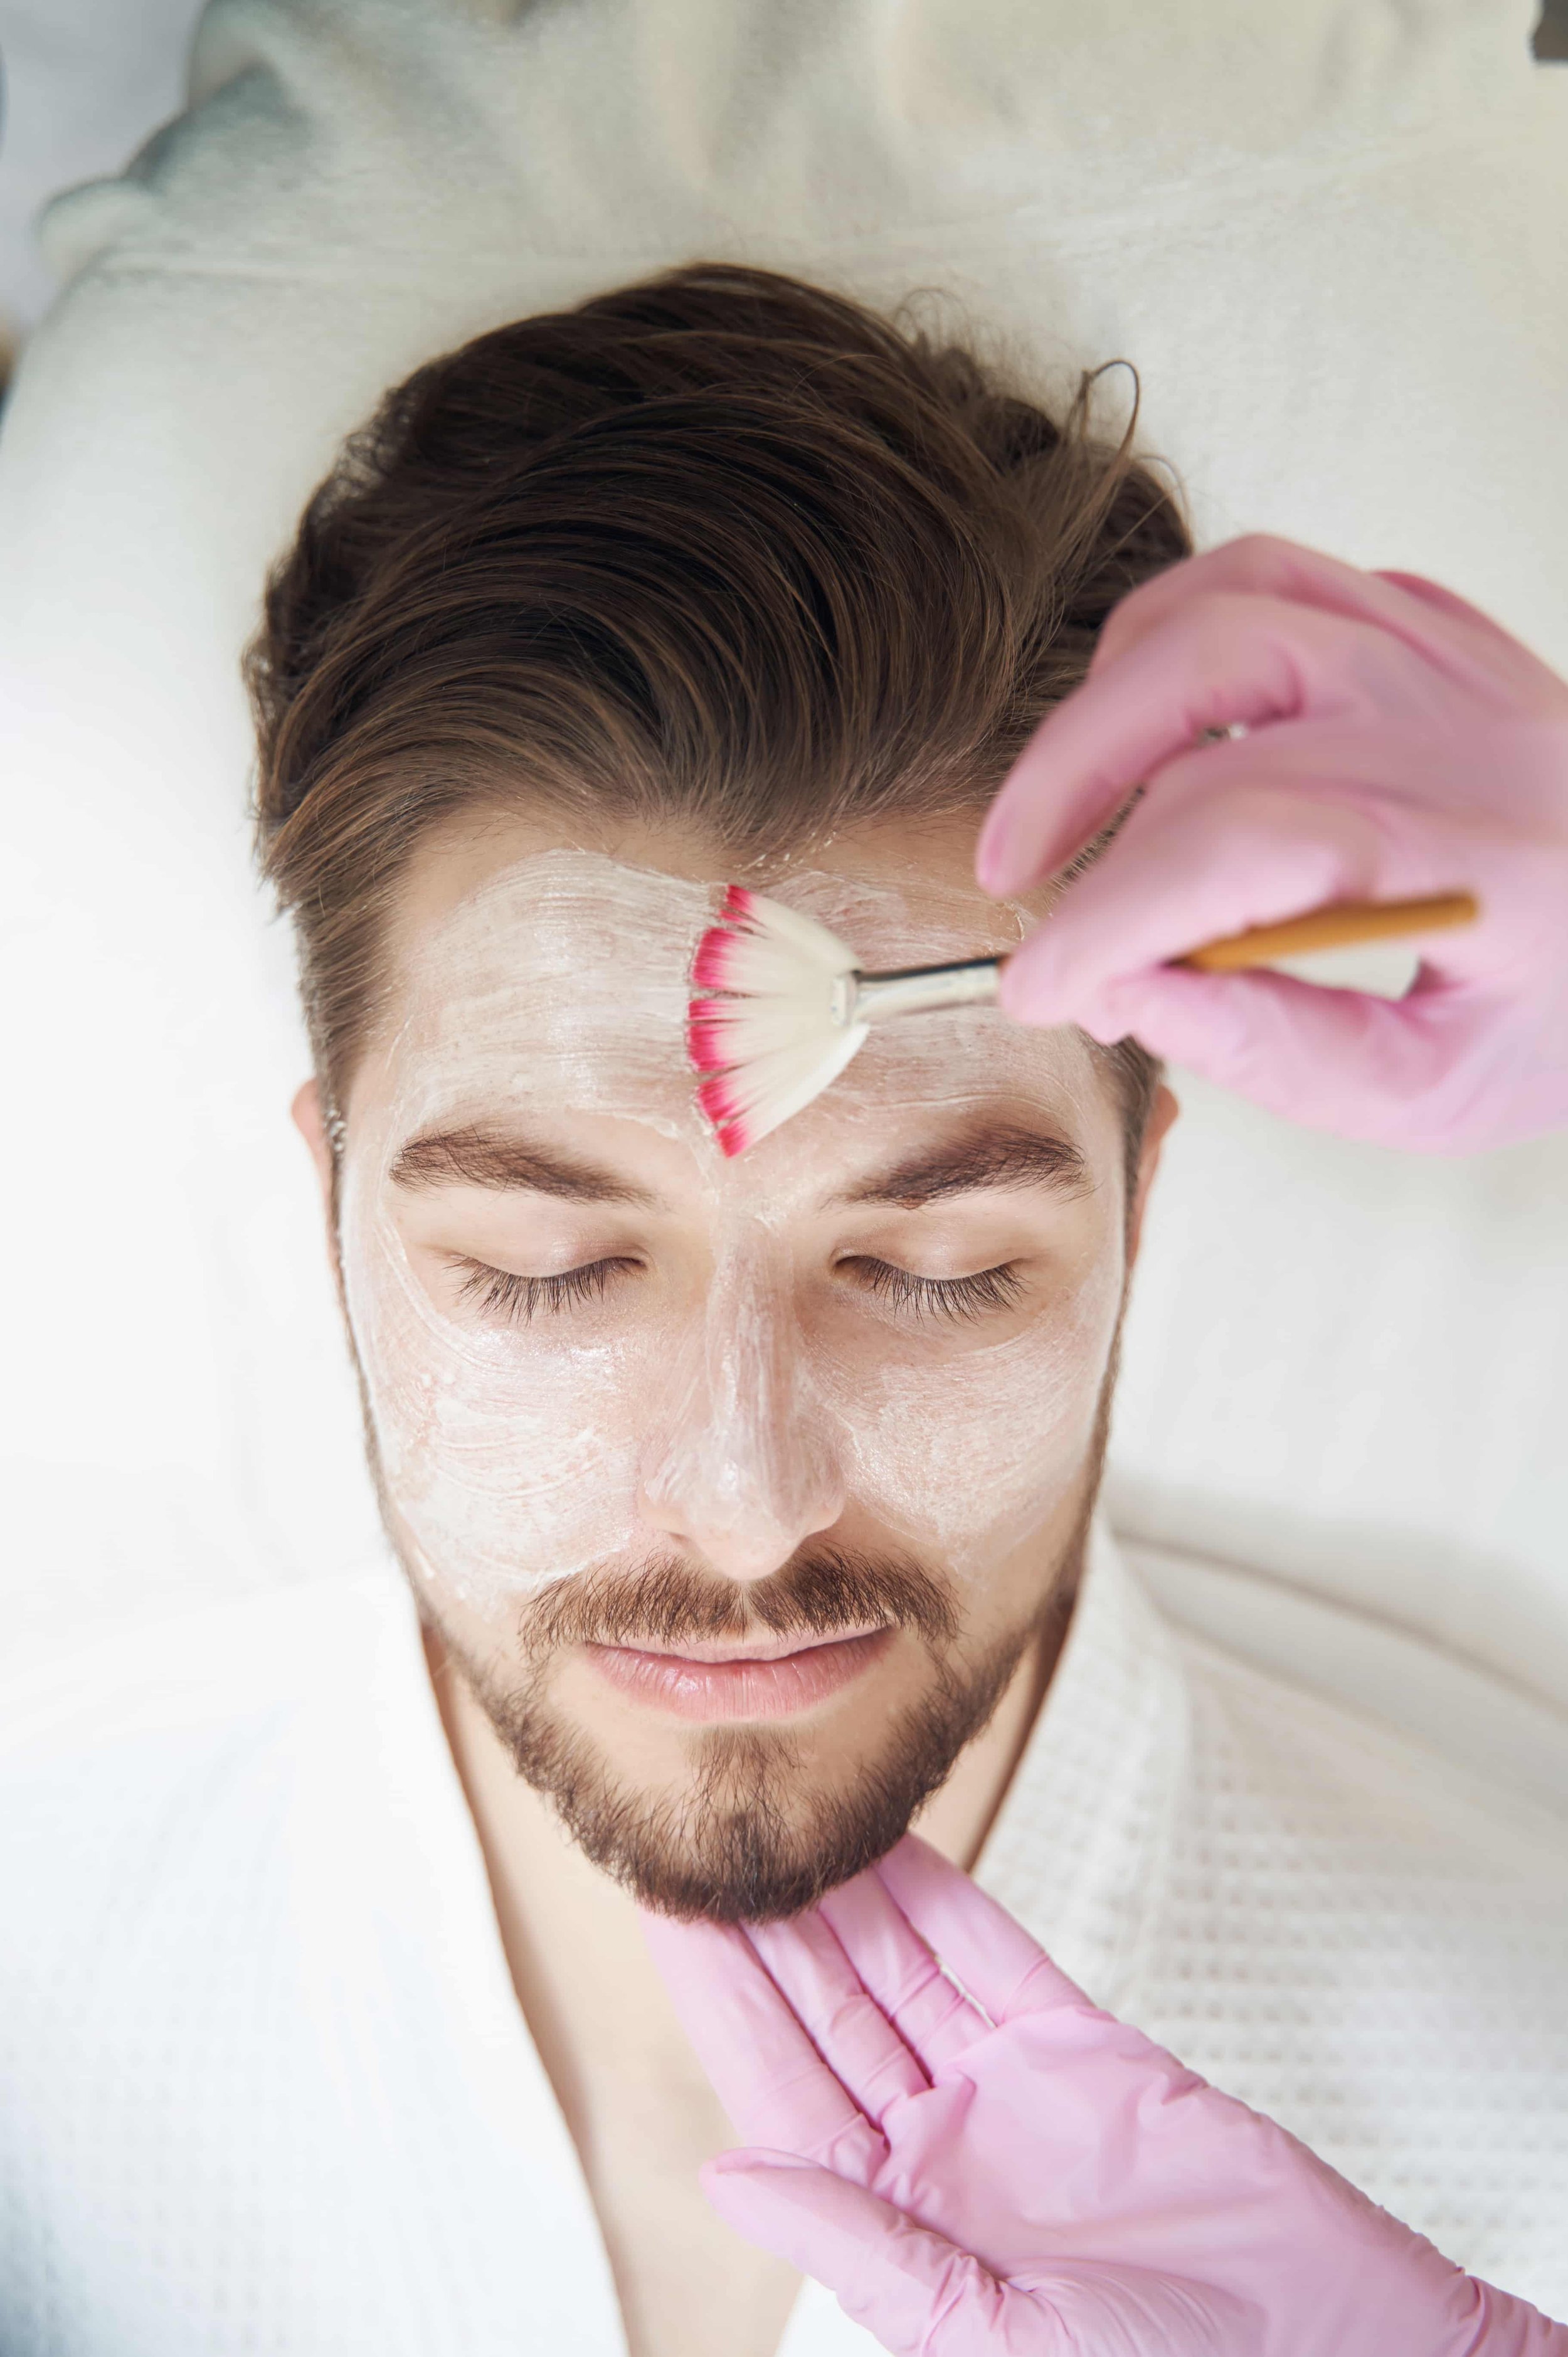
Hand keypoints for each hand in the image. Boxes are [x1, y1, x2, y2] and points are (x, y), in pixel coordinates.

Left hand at [643, 1837, 1566, 2354]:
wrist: (1334, 2354)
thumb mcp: (991, 2336)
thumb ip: (863, 2246)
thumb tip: (726, 2175)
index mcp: (898, 2223)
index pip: (776, 2088)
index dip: (720, 1997)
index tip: (665, 1912)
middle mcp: (938, 2150)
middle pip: (826, 2012)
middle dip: (765, 1925)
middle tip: (705, 1827)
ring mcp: (1009, 2093)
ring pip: (900, 1970)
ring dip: (840, 1895)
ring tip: (778, 1811)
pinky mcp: (1085, 2050)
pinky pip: (995, 1959)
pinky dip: (943, 1901)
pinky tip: (888, 1846)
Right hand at [975, 535, 1567, 1152]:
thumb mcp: (1443, 1092)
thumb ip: (1281, 1051)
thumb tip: (1124, 997)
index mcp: (1478, 846)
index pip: (1236, 845)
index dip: (1109, 917)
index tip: (1039, 989)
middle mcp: (1453, 715)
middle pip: (1207, 682)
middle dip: (1075, 790)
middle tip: (1018, 891)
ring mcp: (1445, 648)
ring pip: (1233, 597)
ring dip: (1116, 691)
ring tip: (1066, 798)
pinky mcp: (1434, 622)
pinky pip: (1282, 579)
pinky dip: (1187, 636)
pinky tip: (1161, 732)